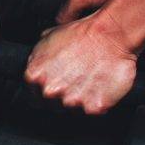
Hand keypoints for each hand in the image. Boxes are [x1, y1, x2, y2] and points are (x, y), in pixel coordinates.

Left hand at [22, 15, 137, 114]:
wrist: (111, 35)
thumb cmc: (82, 34)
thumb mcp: (47, 38)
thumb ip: (37, 60)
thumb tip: (36, 70)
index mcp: (35, 75)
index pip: (33, 97)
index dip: (44, 92)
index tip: (55, 87)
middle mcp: (50, 91)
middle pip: (52, 106)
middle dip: (61, 97)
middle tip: (74, 81)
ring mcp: (71, 101)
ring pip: (72, 110)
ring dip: (80, 99)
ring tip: (88, 80)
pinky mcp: (93, 107)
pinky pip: (93, 110)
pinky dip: (97, 101)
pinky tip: (98, 85)